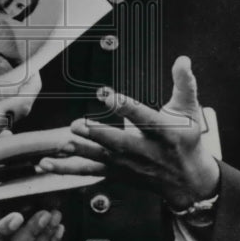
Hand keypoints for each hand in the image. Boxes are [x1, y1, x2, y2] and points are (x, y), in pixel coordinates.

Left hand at [38, 56, 218, 209]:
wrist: (189, 181)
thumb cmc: (187, 140)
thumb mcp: (191, 110)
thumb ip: (185, 83)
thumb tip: (182, 60)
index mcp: (165, 132)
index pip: (144, 117)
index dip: (125, 106)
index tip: (107, 95)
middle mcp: (146, 151)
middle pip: (120, 142)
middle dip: (98, 135)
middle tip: (76, 126)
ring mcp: (130, 165)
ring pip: (102, 159)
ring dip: (81, 152)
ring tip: (62, 144)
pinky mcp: (117, 174)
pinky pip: (90, 172)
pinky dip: (68, 169)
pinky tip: (48, 164)